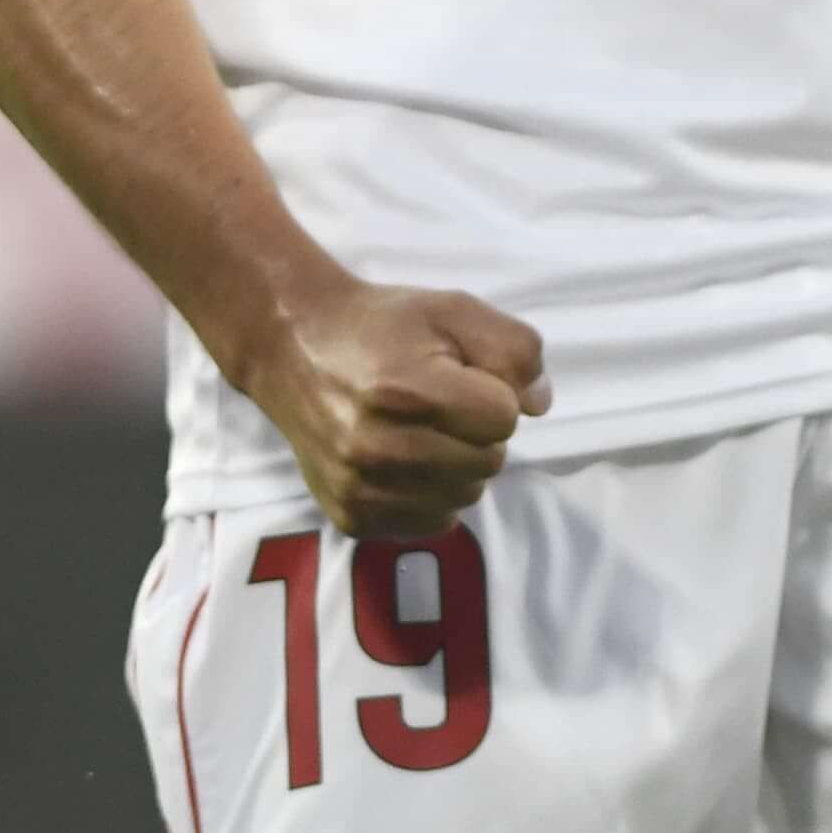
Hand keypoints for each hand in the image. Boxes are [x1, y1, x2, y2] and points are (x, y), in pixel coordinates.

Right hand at [238, 277, 550, 537]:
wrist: (293, 347)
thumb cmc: (382, 326)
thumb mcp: (453, 310)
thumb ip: (512, 349)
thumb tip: (538, 404)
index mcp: (407, 391)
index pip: (503, 418)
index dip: (493, 392)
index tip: (462, 376)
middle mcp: (380, 449)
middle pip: (489, 462)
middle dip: (479, 431)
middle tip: (441, 403)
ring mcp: (362, 490)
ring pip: (465, 497)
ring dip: (459, 465)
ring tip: (422, 429)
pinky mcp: (352, 518)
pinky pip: (431, 522)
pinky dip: (432, 494)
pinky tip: (405, 460)